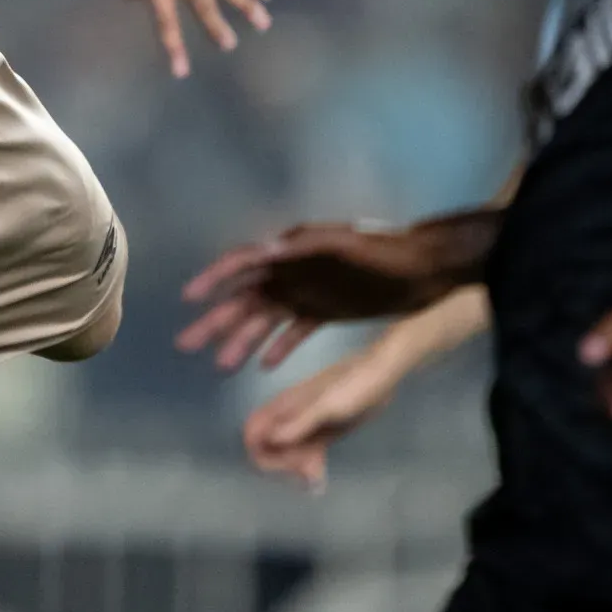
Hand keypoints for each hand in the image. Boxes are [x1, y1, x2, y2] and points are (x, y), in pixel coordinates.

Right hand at [179, 217, 485, 370]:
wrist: (425, 268)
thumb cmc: (384, 252)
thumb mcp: (343, 244)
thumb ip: (303, 247)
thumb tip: (262, 250)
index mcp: (292, 251)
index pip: (244, 263)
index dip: (215, 278)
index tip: (189, 299)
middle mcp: (292, 272)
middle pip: (245, 298)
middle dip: (215, 320)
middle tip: (186, 345)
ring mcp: (308, 293)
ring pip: (265, 320)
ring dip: (242, 341)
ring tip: (221, 367)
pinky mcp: (326, 311)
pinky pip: (294, 332)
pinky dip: (279, 348)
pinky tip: (265, 368)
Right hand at [242, 319, 428, 487]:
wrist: (382, 374)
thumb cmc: (355, 385)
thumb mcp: (328, 405)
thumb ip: (299, 422)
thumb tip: (270, 439)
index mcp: (286, 406)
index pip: (253, 432)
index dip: (260, 453)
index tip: (285, 466)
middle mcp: (290, 416)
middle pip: (269, 447)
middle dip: (283, 465)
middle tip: (308, 474)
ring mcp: (306, 424)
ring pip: (288, 453)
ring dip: (296, 469)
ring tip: (317, 479)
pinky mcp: (322, 431)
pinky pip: (305, 452)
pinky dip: (308, 466)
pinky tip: (319, 479)